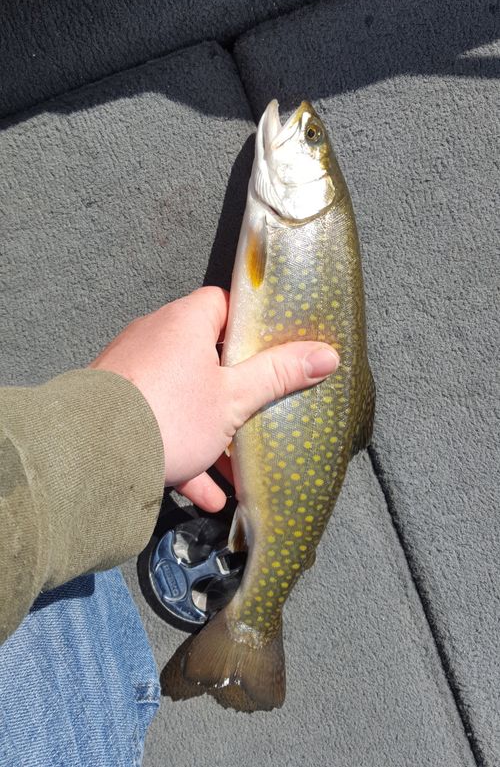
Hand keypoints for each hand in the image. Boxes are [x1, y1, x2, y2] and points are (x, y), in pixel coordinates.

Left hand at [90, 287, 338, 511]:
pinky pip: (160, 427)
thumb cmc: (170, 414)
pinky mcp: (118, 409)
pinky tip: (208, 495)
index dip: (251, 322)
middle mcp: (154, 339)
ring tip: (239, 468)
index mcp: (184, 322)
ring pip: (184, 399)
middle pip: (206, 356)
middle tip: (264, 407)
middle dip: (236, 390)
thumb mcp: (234, 398)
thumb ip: (279, 375)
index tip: (276, 345)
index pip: (223, 304)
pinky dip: (184, 455)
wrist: (90, 456)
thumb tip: (328, 355)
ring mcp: (133, 374)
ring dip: (213, 434)